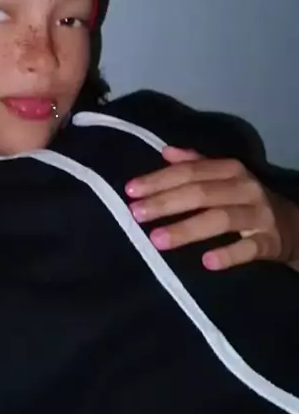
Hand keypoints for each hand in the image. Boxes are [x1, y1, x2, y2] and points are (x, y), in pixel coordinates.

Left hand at [125, 147, 298, 270]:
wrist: (293, 225)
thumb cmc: (247, 200)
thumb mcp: (225, 177)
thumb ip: (195, 164)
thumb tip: (165, 151)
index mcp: (229, 170)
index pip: (189, 171)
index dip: (159, 179)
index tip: (130, 190)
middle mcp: (244, 188)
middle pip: (200, 192)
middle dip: (165, 202)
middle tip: (135, 214)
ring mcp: (258, 215)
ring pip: (220, 219)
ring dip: (187, 228)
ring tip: (157, 239)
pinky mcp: (269, 241)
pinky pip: (249, 248)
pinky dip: (229, 254)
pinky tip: (207, 262)